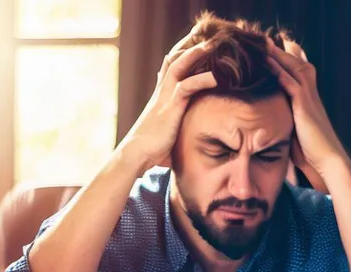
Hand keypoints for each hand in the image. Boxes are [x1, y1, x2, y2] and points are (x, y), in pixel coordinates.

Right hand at [117, 31, 216, 172]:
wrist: (136, 155)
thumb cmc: (150, 150)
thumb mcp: (165, 134)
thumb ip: (174, 129)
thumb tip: (184, 141)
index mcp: (160, 97)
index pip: (169, 68)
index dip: (181, 55)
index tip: (195, 46)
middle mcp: (161, 93)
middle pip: (173, 59)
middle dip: (188, 46)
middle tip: (205, 36)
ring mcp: (164, 98)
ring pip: (179, 66)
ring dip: (195, 54)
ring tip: (211, 45)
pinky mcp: (170, 107)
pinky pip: (186, 86)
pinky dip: (201, 79)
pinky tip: (215, 77)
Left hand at [266, 38, 344, 190]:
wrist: (328, 163)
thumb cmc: (312, 154)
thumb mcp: (296, 134)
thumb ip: (287, 122)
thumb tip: (273, 124)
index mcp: (309, 103)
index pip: (299, 76)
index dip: (287, 63)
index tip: (273, 53)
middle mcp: (311, 97)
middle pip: (298, 66)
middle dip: (283, 53)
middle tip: (267, 41)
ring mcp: (310, 101)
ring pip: (296, 70)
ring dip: (280, 56)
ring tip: (265, 45)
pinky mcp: (305, 108)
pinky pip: (292, 84)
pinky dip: (281, 72)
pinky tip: (269, 63)